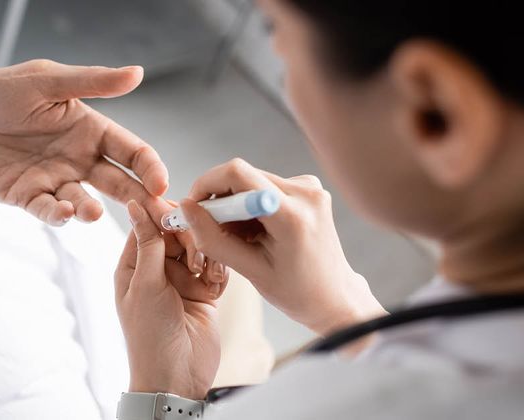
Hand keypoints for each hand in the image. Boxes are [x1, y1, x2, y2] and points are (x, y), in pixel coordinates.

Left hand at [0, 60, 168, 224]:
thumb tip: (137, 73)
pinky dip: (58, 216)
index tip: (161, 184)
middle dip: (140, 201)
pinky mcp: (28, 198)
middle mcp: (79, 159)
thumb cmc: (0, 93)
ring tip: (91, 212)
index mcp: (90, 129)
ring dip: (92, 211)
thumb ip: (90, 81)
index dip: (150, 168)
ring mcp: (55, 181)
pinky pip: (48, 211)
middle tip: (156, 218)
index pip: (131, 151)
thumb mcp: (45, 80)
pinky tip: (64, 214)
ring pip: (85, 202)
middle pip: (119, 183)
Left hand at [115, 200, 228, 399]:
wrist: (176, 377)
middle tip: (197, 255)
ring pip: (201, 247)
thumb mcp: (145, 284)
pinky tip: (216, 283)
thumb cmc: (150, 335)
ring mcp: (182, 280)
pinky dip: (220, 271)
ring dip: (208, 255)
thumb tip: (136, 206)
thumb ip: (147, 243)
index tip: (182, 210)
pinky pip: (217, 267)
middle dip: (191, 237)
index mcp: (133, 265)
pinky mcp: (205, 292)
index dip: (165, 215)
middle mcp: (157, 269)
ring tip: (208, 274)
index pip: (149, 225)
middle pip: (179, 233)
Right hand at [179, 159, 385, 335]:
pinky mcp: (308, 188)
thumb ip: (214, 239)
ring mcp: (309, 187)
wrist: (336, 297)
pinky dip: (251, 206)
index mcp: (292, 214)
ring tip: (242, 240)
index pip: (237, 173)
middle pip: (242, 175)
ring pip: (251, 181)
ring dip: (235, 206)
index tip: (194, 207)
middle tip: (215, 232)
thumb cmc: (297, 292)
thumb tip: (187, 208)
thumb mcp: (250, 271)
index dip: (206, 184)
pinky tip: (257, 233)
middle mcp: (305, 191)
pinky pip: (264, 187)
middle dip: (220, 200)